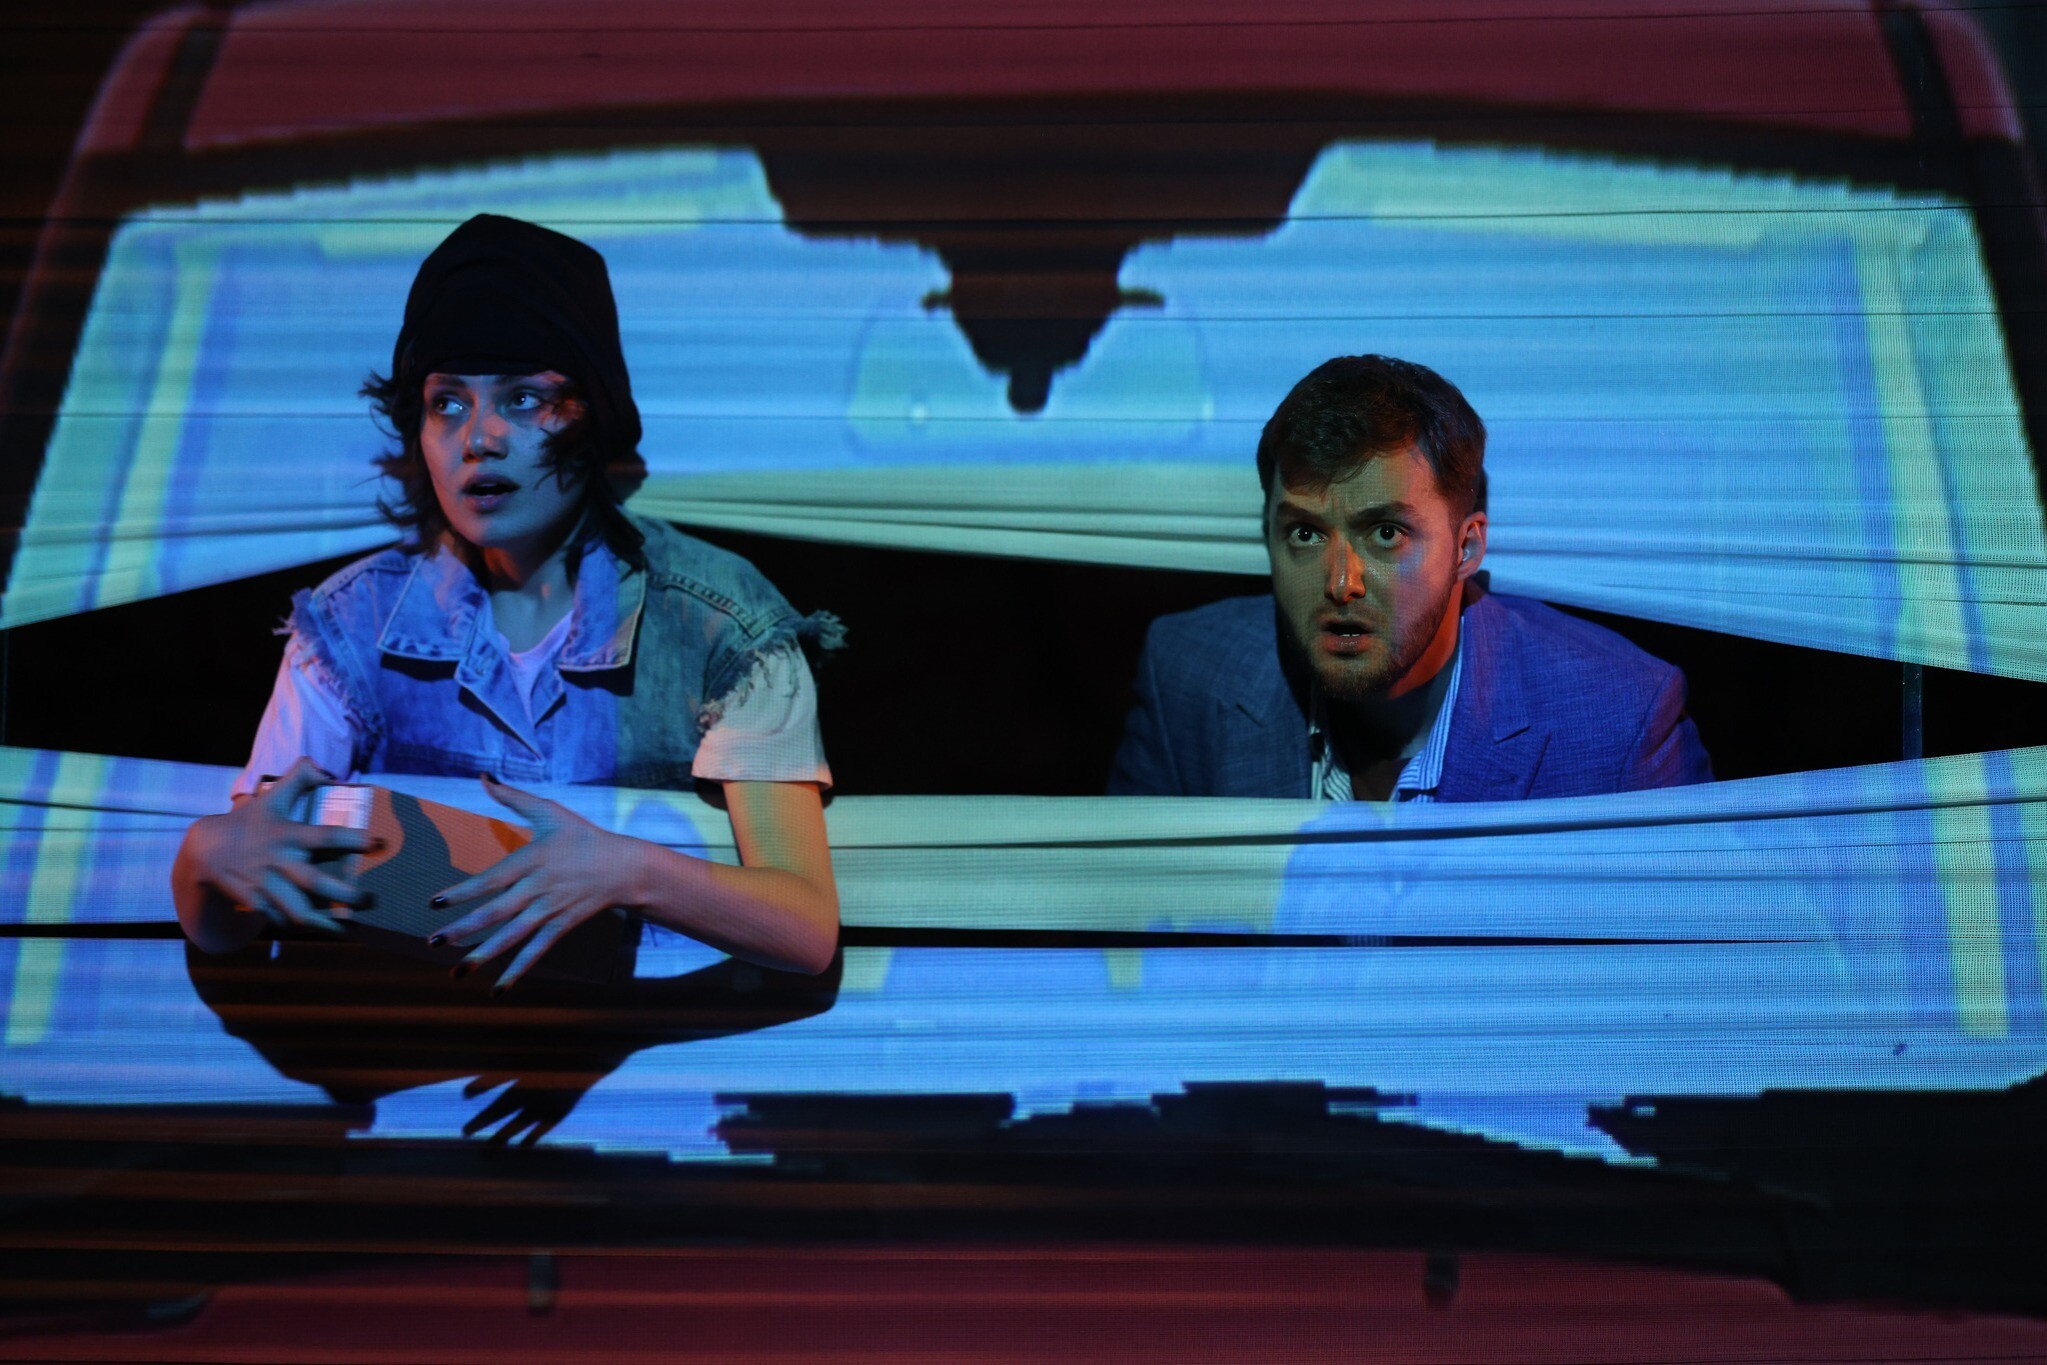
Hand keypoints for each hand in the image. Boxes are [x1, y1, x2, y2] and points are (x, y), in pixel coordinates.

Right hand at [182, 757, 378, 934]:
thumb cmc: (249, 823)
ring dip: (324, 923)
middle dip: (345, 895)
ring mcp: (264, 884)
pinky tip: (316, 928)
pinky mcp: (253, 902)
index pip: (325, 835)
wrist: (204, 849)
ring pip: (297, 910)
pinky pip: (278, 919)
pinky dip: (296, 925)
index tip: (378, 842)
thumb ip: (297, 779)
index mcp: (287, 834)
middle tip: (370, 900)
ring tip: (347, 928)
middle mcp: (278, 861)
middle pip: (315, 882)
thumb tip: (317, 763)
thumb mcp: (272, 798)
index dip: (352, 839)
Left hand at [434, 775, 642, 989]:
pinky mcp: (561, 926)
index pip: (491, 879)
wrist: (624, 866)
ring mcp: (551, 910)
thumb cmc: (582, 836)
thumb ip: (513, 797)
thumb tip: (483, 776)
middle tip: (433, 942)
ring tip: (457, 972)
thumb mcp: (549, 811)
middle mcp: (539, 887)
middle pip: (496, 912)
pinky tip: (498, 988)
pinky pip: (536, 951)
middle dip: (463, 929)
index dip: (463, 891)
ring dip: (484, 955)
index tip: (436, 903)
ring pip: (512, 937)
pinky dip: (518, 971)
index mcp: (532, 859)